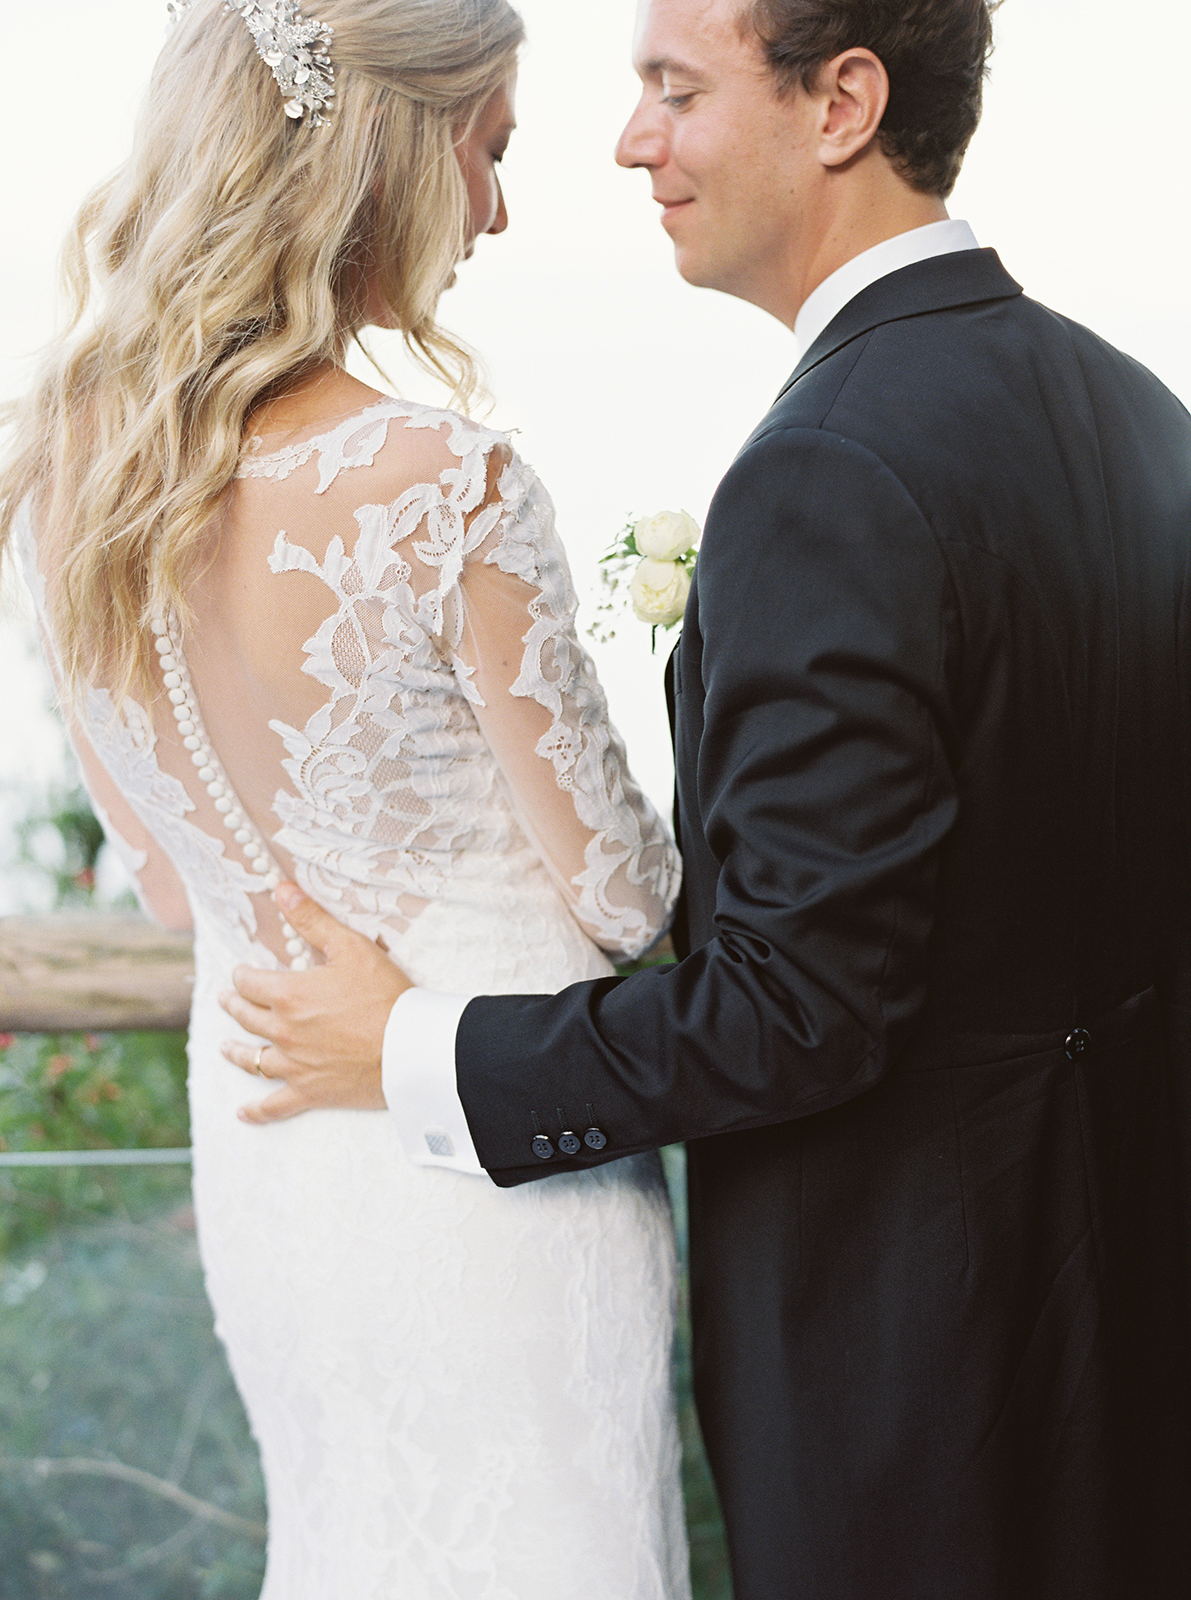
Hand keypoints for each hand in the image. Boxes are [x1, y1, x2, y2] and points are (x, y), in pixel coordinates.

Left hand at [220, 883, 411, 1124]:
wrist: (409, 1048)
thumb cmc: (384, 995)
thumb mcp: (350, 947)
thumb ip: (312, 919)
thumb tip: (282, 889)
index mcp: (288, 995)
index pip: (250, 982)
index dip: (243, 975)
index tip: (242, 972)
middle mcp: (283, 1031)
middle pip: (246, 1018)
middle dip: (234, 1005)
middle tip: (228, 1000)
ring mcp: (294, 1065)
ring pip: (252, 1060)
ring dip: (235, 1052)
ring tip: (225, 1047)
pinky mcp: (310, 1092)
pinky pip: (274, 1106)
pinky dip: (256, 1111)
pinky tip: (243, 1113)